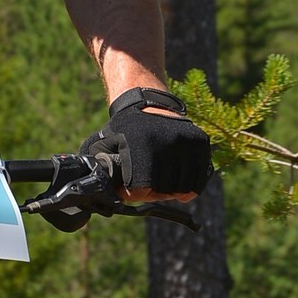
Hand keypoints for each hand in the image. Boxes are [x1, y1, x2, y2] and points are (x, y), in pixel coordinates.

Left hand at [80, 93, 210, 201]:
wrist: (149, 103)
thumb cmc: (123, 129)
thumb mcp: (104, 141)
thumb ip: (99, 165)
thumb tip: (96, 190)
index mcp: (140, 144)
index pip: (142, 186)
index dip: (134, 195)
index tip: (130, 193)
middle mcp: (166, 141)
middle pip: (163, 189)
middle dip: (153, 194)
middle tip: (147, 190)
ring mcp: (185, 142)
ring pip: (183, 185)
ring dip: (173, 193)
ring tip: (163, 188)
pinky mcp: (200, 142)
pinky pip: (200, 176)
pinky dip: (192, 187)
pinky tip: (183, 191)